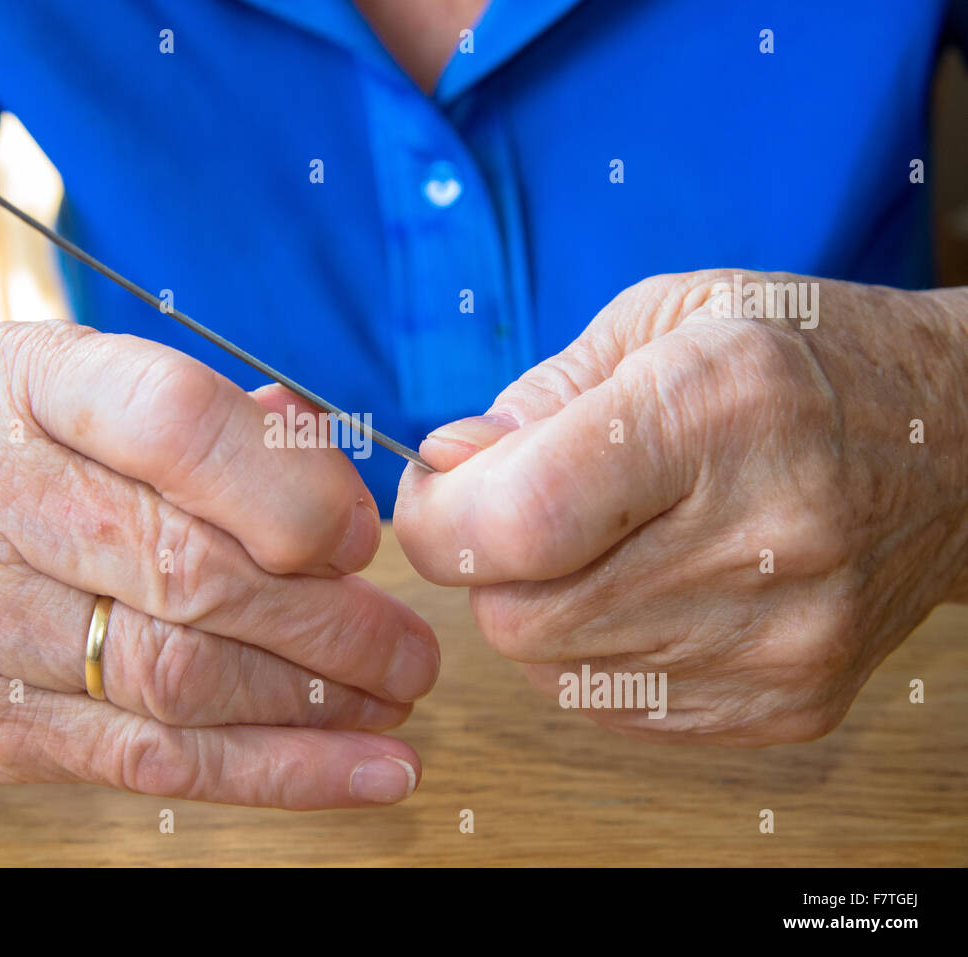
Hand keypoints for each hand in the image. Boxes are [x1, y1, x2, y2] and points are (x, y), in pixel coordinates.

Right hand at [0, 320, 437, 806]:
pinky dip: (278, 772)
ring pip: (180, 678)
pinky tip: (365, 771)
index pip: (172, 424)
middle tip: (409, 646)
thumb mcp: (90, 390)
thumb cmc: (15, 460)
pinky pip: (153, 762)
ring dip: (317, 700)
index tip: (356, 538)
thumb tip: (339, 490)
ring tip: (395, 696)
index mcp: (22, 382)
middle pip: (188, 571)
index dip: (289, 489)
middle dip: (329, 619)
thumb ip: (218, 423)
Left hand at [395, 271, 967, 744]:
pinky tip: (650, 589)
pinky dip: (597, 653)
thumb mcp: (663, 321)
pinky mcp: (790, 703)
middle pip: (522, 616)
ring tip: (604, 542)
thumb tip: (444, 468)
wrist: (957, 446)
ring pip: (556, 671)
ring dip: (543, 610)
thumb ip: (534, 398)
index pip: (521, 519)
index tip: (435, 494)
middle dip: (489, 567)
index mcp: (717, 408)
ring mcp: (785, 637)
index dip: (440, 520)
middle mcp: (764, 535)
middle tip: (522, 513)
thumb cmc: (795, 360)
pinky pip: (614, 706)